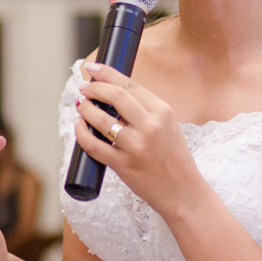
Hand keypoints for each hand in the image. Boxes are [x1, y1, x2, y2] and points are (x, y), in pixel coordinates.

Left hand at [74, 62, 198, 220]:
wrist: (182, 192)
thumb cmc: (174, 158)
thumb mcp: (169, 126)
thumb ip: (146, 111)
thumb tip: (114, 95)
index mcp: (163, 112)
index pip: (129, 85)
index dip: (106, 73)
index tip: (92, 68)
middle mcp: (150, 126)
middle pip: (114, 96)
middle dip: (94, 88)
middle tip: (84, 88)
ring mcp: (136, 146)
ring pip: (101, 120)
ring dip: (85, 109)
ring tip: (80, 105)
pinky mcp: (123, 165)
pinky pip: (94, 146)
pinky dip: (82, 134)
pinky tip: (79, 126)